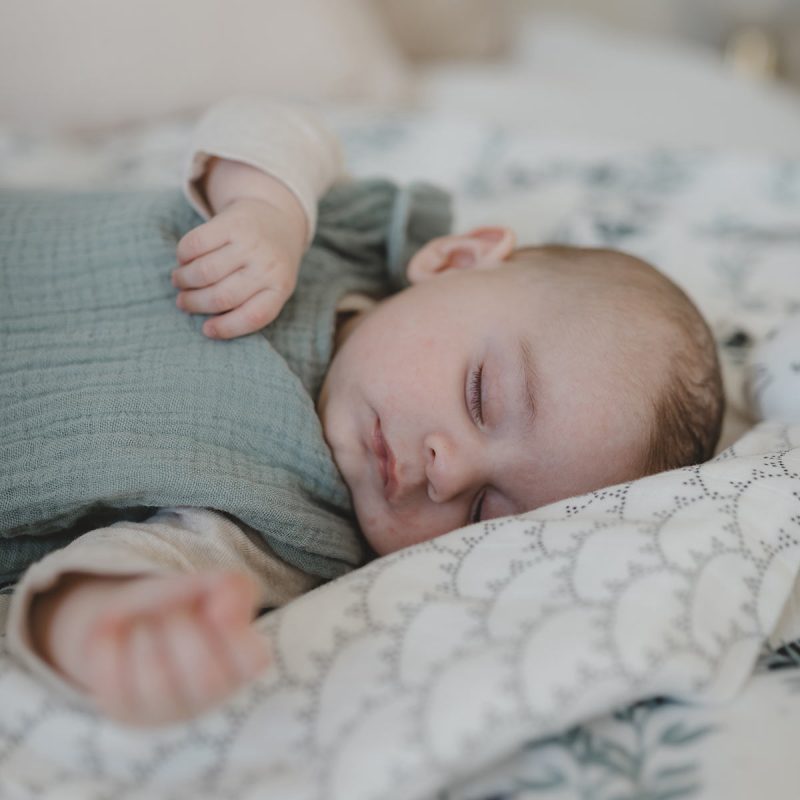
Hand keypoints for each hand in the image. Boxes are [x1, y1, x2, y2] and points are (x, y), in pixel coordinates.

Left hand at [31, 570, 268, 726]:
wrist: (137, 616)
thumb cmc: (189, 604)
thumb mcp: (218, 586)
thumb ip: (234, 589)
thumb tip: (221, 613)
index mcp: (239, 667)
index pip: (253, 660)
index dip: (233, 630)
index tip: (213, 608)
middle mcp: (207, 699)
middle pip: (205, 677)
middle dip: (183, 628)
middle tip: (175, 611)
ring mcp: (163, 711)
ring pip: (156, 683)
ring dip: (146, 635)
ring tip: (145, 622)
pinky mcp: (122, 712)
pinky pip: (112, 683)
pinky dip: (110, 644)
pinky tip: (116, 631)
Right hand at [173, 197, 304, 338]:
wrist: (277, 219)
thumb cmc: (267, 263)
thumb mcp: (271, 286)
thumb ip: (248, 303)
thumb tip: (207, 325)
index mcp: (280, 288)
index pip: (253, 317)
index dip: (226, 328)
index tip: (206, 330)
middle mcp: (268, 266)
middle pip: (222, 296)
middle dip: (195, 303)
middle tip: (183, 302)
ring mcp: (251, 243)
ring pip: (205, 271)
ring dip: (185, 280)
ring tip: (180, 281)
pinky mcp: (233, 222)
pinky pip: (196, 244)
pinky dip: (183, 256)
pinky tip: (184, 260)